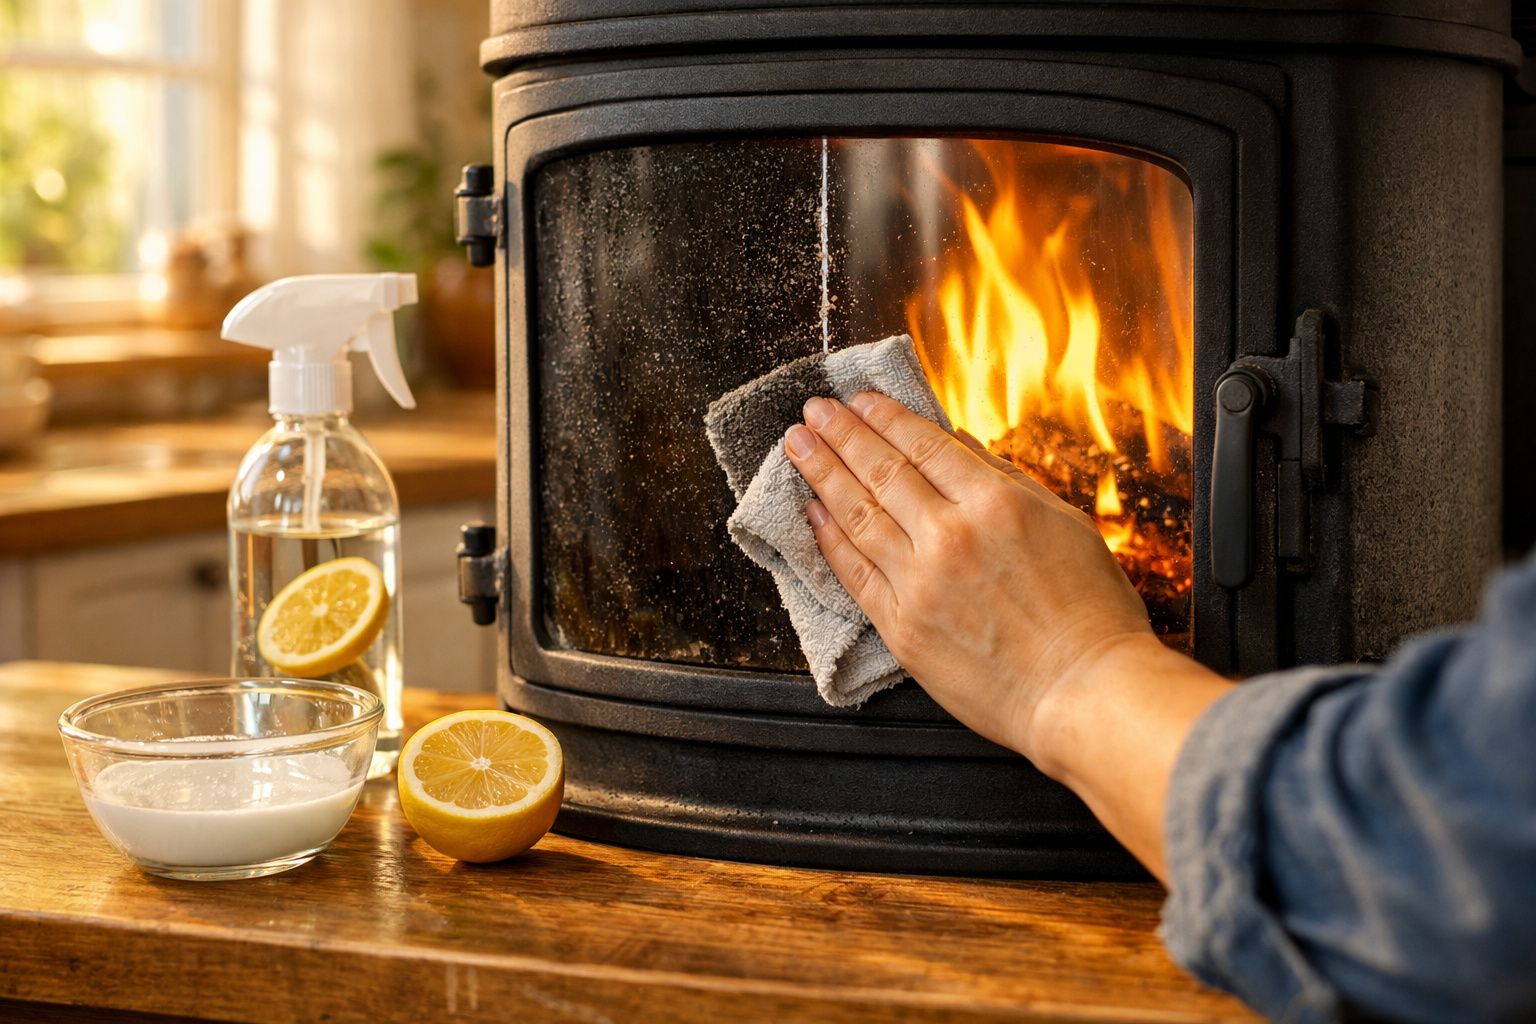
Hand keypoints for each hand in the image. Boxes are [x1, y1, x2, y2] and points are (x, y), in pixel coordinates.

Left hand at [784, 392, 1154, 762]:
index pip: (924, 446)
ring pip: (858, 515)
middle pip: (882, 471)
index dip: (885, 418)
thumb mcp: (1066, 525)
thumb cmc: (1090, 614)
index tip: (859, 400)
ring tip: (797, 447)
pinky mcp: (902, 627)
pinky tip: (811, 512)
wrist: (1083, 693)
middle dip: (841, 434)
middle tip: (813, 411)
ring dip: (822, 475)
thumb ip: (1010, 480)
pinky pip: (854, 573)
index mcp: (996, 503)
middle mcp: (951, 535)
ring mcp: (921, 582)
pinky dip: (829, 539)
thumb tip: (962, 443)